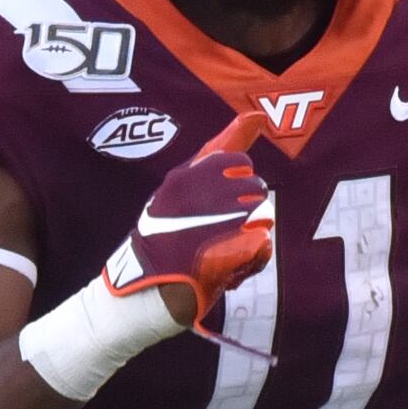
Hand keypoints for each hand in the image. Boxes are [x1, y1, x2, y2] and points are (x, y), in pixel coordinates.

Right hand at [104, 117, 276, 338]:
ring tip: (224, 249)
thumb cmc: (166, 236)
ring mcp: (214, 224)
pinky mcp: (228, 254)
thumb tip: (257, 115)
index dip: (234, 186)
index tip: (215, 203)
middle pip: (255, 191)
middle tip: (219, 231)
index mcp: (184, 177)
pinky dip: (252, 258)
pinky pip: (262, 245)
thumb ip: (223, 147)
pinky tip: (231, 266)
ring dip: (248, 236)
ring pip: (263, 218)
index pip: (238, 163)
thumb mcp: (183, 185)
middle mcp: (199, 196)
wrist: (144, 294)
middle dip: (245, 211)